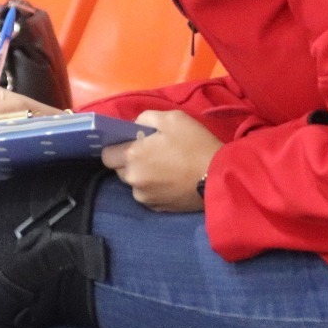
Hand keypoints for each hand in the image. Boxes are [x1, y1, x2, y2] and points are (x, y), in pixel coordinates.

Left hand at [101, 110, 222, 212]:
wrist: (221, 178)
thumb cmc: (195, 145)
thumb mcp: (171, 118)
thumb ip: (145, 119)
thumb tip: (134, 127)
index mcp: (131, 156)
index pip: (106, 154)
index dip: (116, 147)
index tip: (131, 143)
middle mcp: (133, 179)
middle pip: (119, 169)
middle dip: (129, 161)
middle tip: (152, 153)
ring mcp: (145, 197)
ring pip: (134, 183)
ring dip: (142, 175)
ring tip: (165, 168)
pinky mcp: (158, 208)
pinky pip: (147, 195)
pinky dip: (154, 188)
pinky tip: (171, 181)